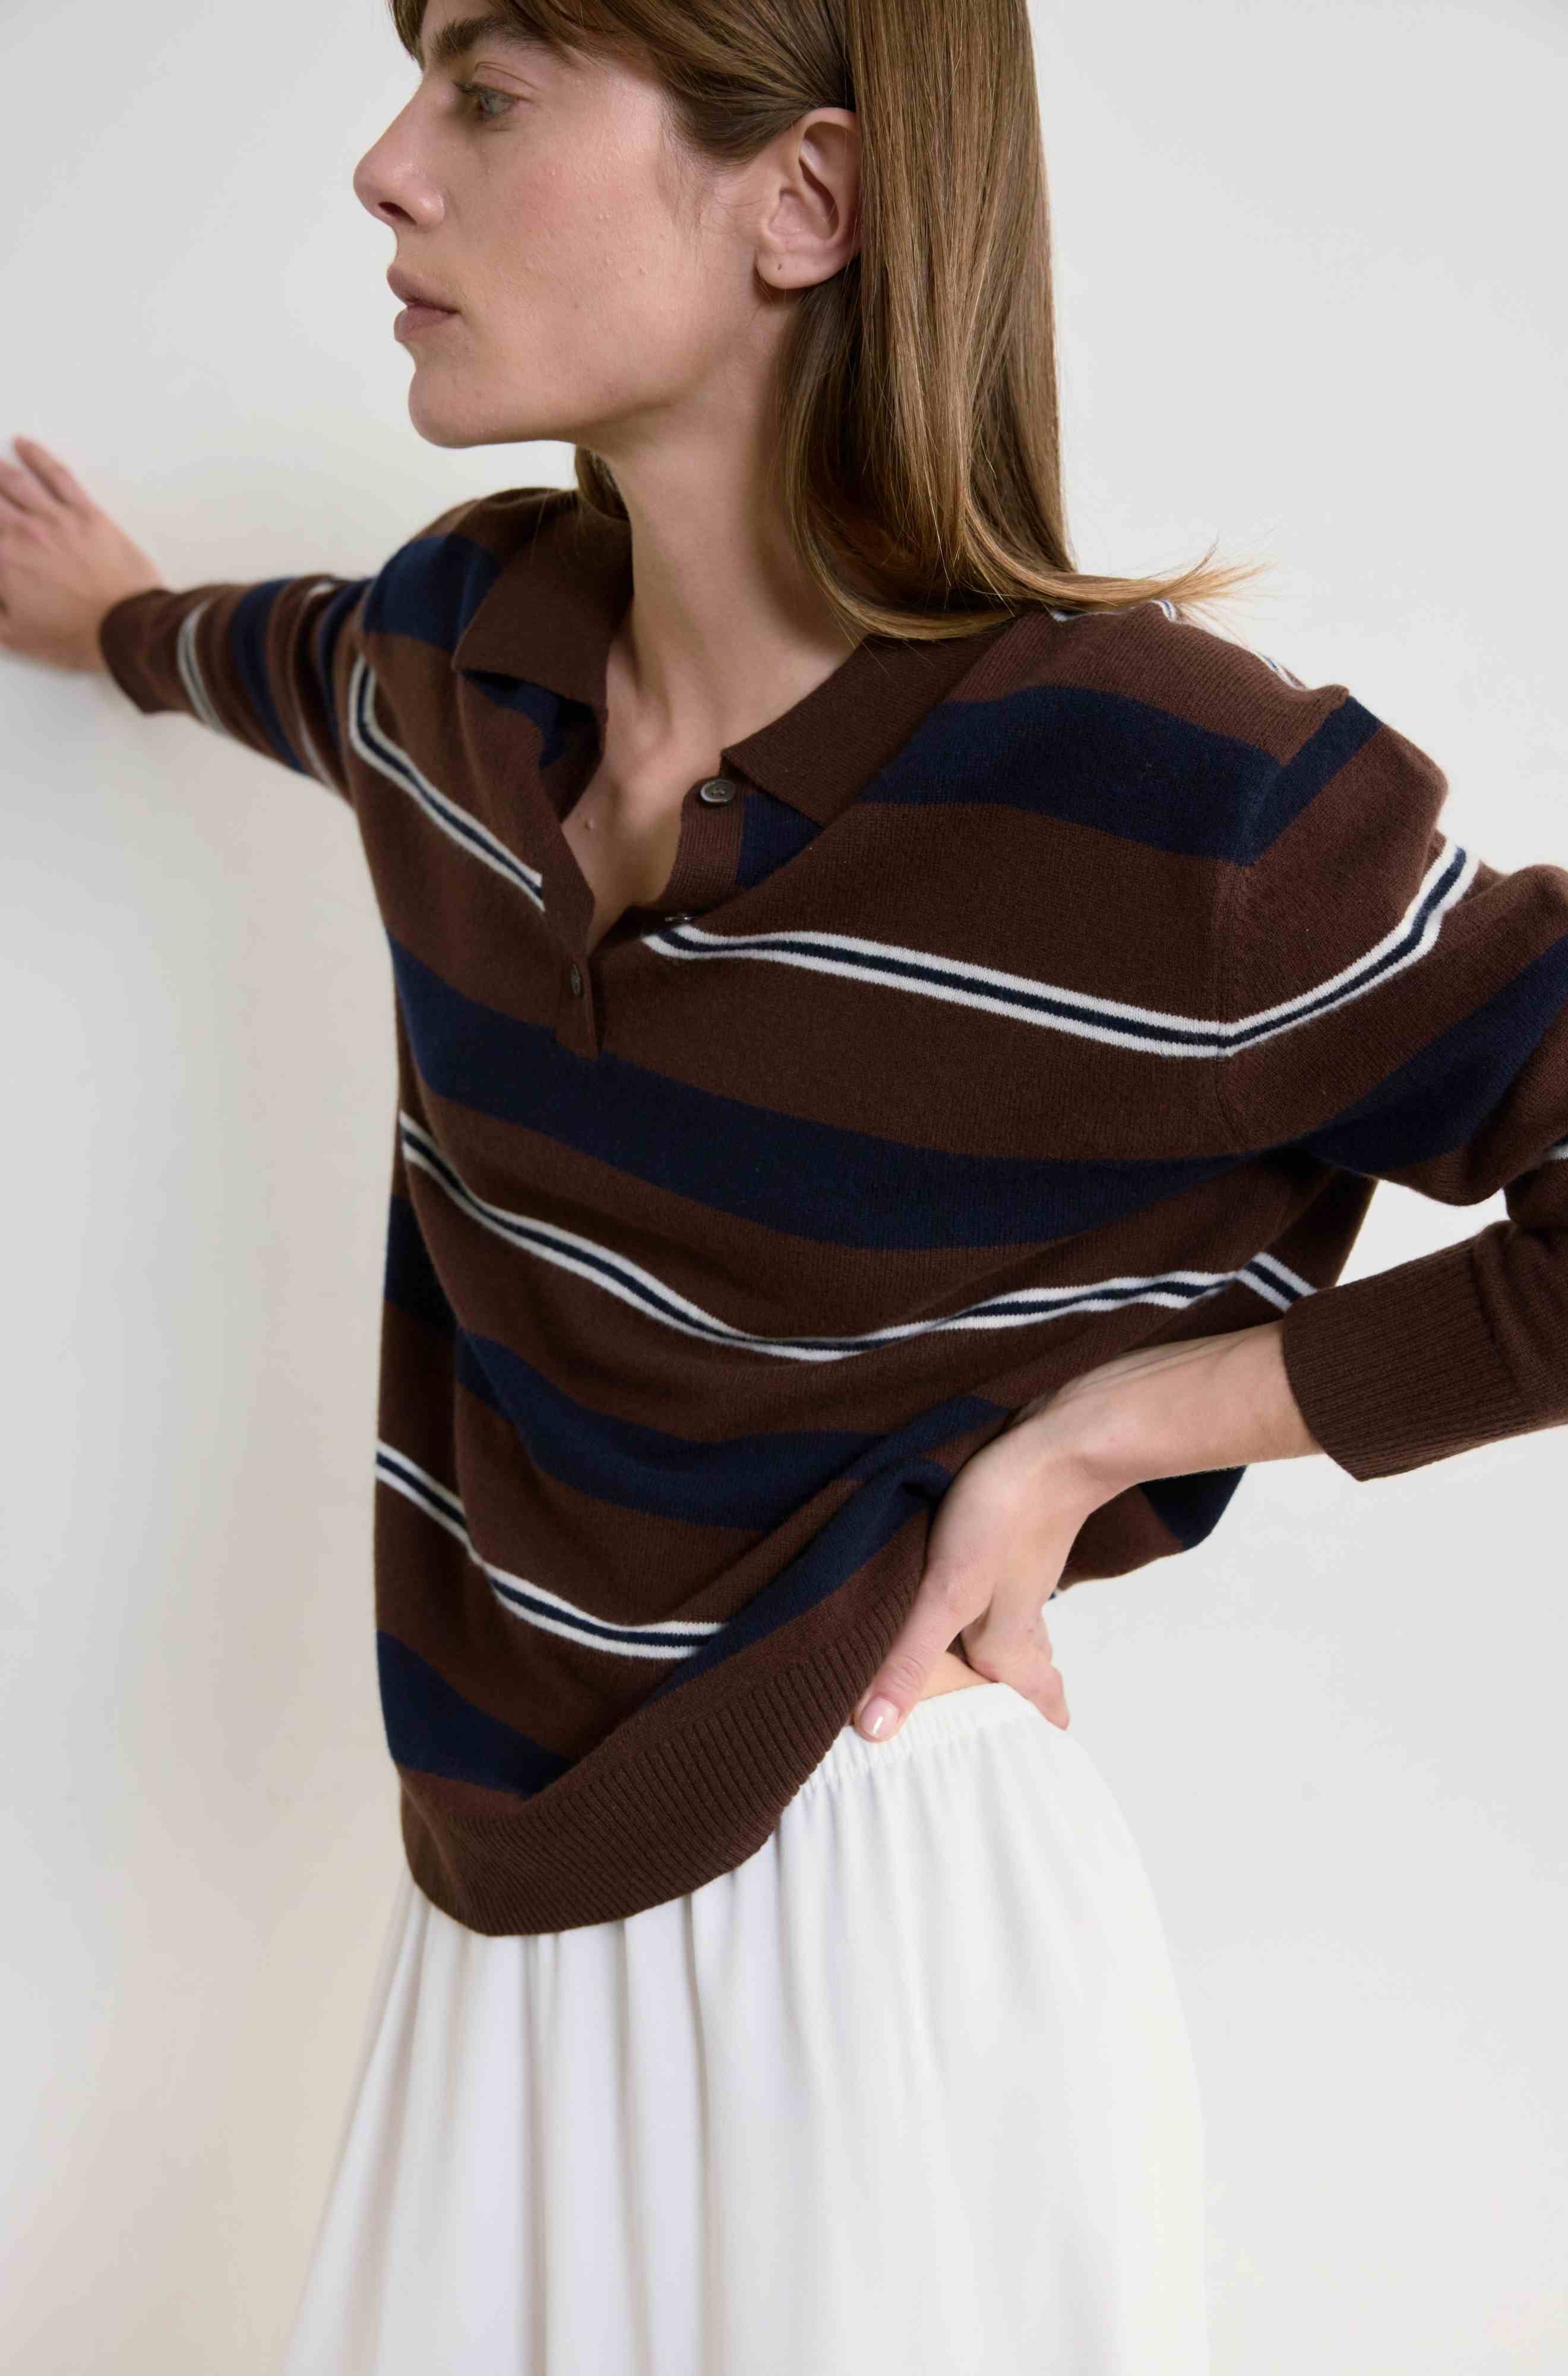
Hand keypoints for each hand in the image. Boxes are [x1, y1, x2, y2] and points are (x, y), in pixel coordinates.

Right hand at [0, 435, 164, 674]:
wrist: (127, 629)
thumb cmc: (73, 637)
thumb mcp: (15, 636)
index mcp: (2, 560)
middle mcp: (22, 531)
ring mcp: (55, 517)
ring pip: (15, 481)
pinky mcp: (86, 512)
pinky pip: (57, 475)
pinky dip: (37, 456)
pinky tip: (23, 444)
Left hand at [852, 1419, 1101, 1742]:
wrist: (1057, 1445)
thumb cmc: (1007, 1516)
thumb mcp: (946, 1593)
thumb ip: (910, 1658)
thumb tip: (877, 1729)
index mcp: (1006, 1640)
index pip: (1032, 1696)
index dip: (1040, 1721)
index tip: (1051, 1745)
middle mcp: (1019, 1613)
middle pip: (1029, 1666)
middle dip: (1027, 1693)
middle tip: (1030, 1714)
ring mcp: (1022, 1572)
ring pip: (1023, 1626)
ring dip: (1017, 1647)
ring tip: (1004, 1662)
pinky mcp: (1015, 1536)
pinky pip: (1011, 1584)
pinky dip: (1002, 1600)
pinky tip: (990, 1584)